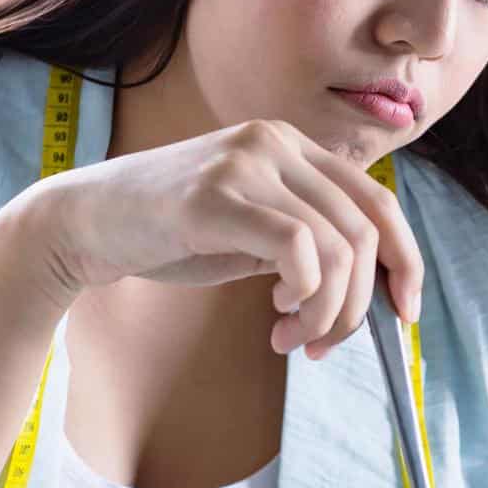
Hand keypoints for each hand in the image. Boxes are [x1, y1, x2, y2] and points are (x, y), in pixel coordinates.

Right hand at [19, 118, 423, 356]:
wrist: (84, 223)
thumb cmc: (169, 234)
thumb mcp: (251, 233)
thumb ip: (305, 244)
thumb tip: (366, 291)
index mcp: (292, 146)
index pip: (378, 201)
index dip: (404, 260)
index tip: (404, 313)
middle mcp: (276, 142)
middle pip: (363, 229)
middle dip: (356, 304)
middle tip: (322, 345)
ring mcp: (246, 162)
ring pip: (336, 245)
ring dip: (325, 310)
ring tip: (291, 336)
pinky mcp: (216, 194)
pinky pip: (296, 247)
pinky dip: (303, 291)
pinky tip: (276, 311)